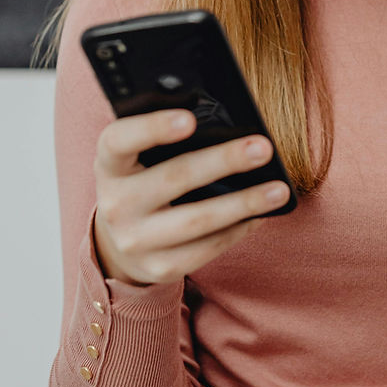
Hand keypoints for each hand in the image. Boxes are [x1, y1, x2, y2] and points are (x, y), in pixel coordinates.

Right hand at [91, 109, 288, 285]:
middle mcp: (114, 204)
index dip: (152, 128)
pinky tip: (260, 214)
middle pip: (174, 178)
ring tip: (278, 189)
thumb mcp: (140, 157)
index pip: (119, 140)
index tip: (190, 118)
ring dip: (243, 203)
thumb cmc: (144, 180)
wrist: (122, 241)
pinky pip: (206, 249)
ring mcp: (135, 240)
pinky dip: (237, 229)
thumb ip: (167, 138)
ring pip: (196, 220)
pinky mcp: (158, 268)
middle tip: (262, 147)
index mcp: (109, 164)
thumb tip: (226, 122)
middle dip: (223, 161)